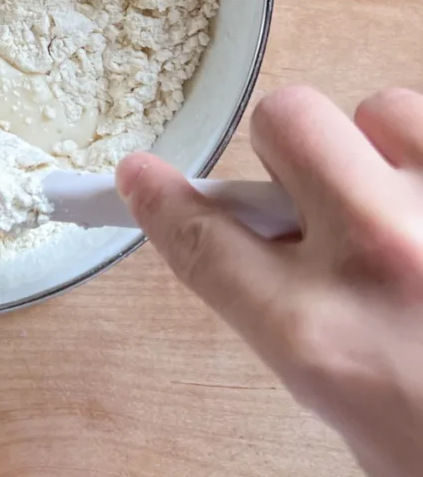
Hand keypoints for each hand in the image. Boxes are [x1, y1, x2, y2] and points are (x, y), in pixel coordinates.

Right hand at [117, 87, 422, 476]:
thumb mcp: (361, 421)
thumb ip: (304, 327)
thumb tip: (276, 243)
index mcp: (327, 342)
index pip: (203, 240)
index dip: (160, 200)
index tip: (141, 175)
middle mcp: (387, 262)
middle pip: (290, 119)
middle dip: (293, 150)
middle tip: (324, 195)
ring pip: (384, 107)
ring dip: (387, 153)